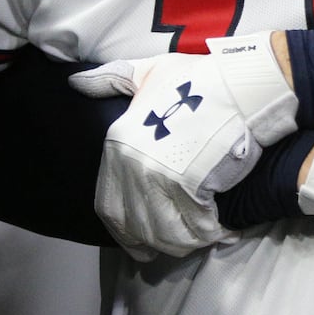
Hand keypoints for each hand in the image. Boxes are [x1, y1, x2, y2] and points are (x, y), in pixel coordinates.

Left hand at [68, 32, 298, 259]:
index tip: (143, 242)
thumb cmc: (197, 79)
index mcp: (117, 145)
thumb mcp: (149, 72)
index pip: (111, 208)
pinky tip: (220, 228)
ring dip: (185, 240)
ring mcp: (159, 178)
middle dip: (158, 240)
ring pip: (166, 233)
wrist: (237, 85)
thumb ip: (114, 79)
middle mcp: (131, 166)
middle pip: (138, 226)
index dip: (127, 232)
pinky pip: (195, 228)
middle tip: (177, 242)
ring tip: (202, 235)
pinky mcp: (190, 186)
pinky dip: (208, 233)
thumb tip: (76, 82)